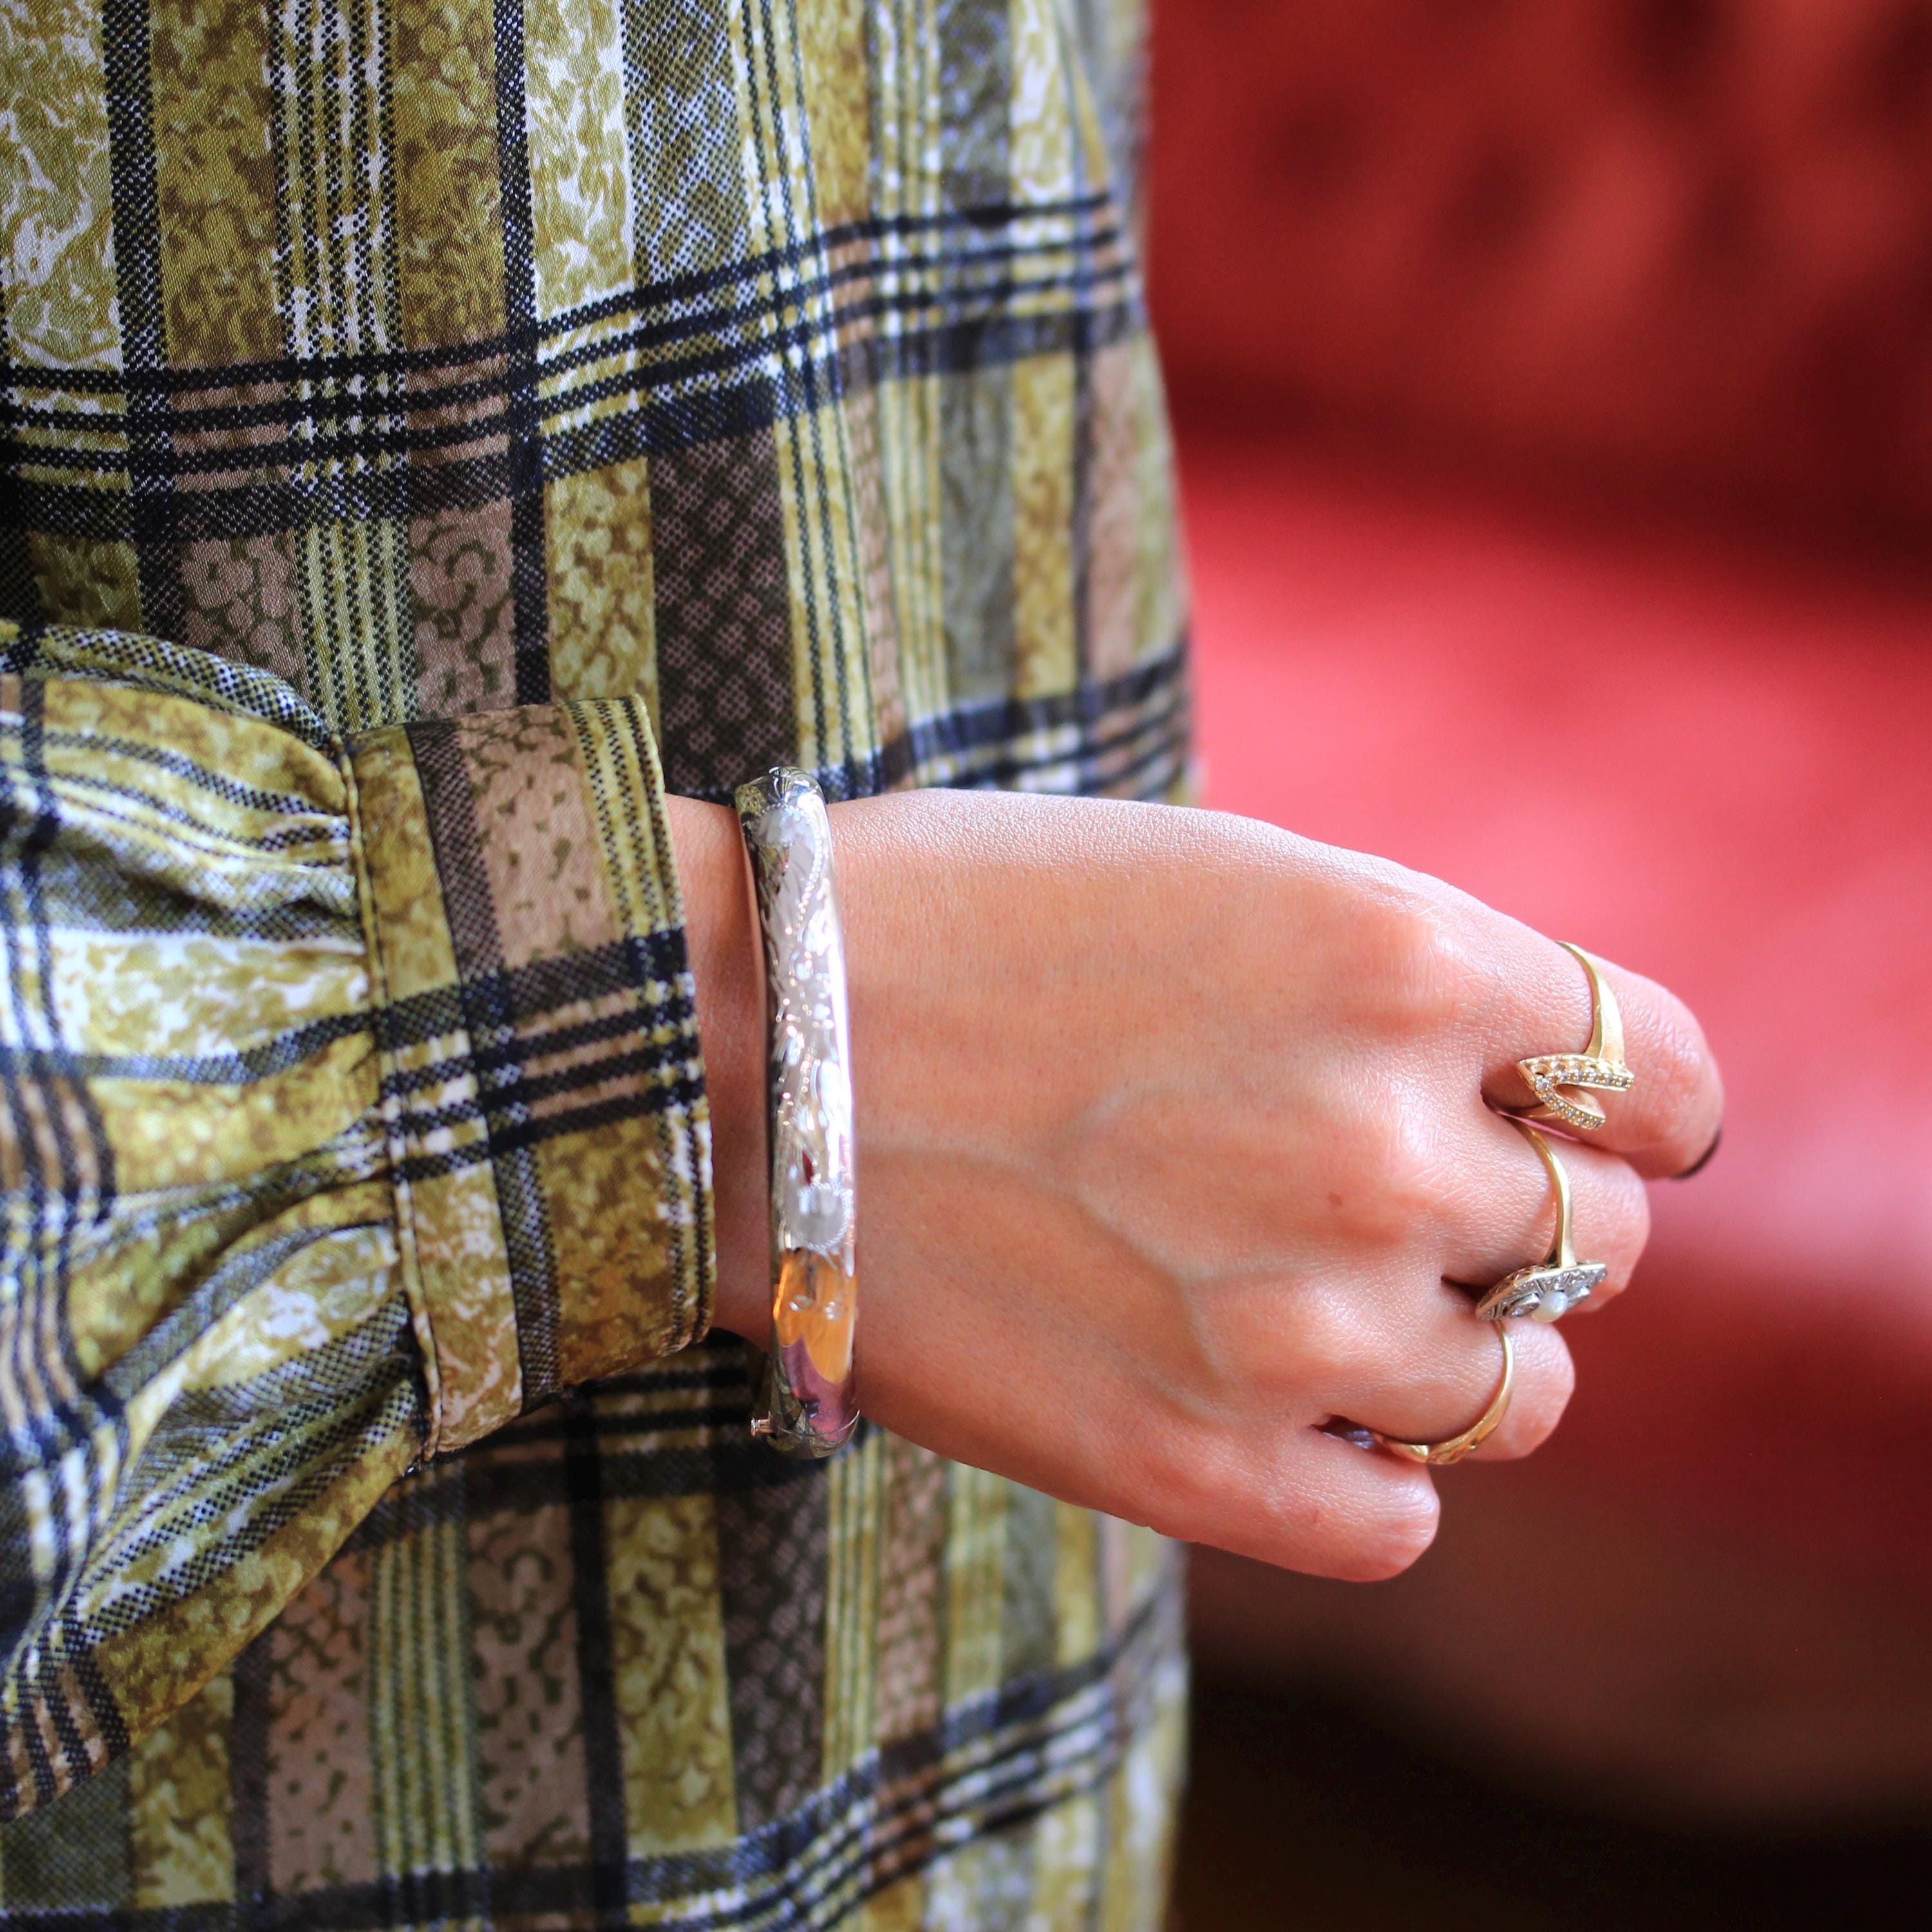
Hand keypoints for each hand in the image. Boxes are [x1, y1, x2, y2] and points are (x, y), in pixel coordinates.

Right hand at [670, 792, 1721, 1580]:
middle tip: (1391, 1195)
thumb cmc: (962, 924)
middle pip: (1595, 1242)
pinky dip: (1366, 1469)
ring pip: (1521, 1392)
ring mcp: (1301, 1323)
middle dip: (1521, 1216)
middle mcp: (1386, 1143)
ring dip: (1450, 1347)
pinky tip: (1279, 1404)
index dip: (1641, 1109)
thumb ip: (1407, 981)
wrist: (731, 1045)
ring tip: (1314, 1296)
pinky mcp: (1197, 1465)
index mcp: (1404, 957)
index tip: (1598, 1128)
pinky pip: (1398, 1517)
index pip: (1661, 1079)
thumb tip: (1526, 1099)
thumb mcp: (1228, 874)